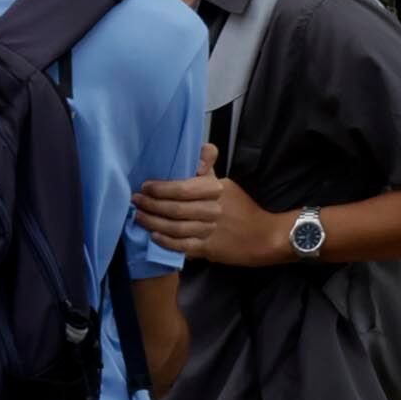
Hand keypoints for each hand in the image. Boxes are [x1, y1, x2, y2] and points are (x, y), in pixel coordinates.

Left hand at [132, 146, 281, 265]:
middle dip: (150, 204)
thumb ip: (207, 169)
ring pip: (174, 227)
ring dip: (152, 221)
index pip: (182, 188)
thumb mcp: (225, 183)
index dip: (160, 188)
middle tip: (135, 200)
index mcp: (216, 189)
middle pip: (174, 208)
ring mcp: (210, 230)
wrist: (265, 236)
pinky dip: (165, 241)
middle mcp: (212, 209)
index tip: (145, 186)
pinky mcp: (209, 248)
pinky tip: (153, 236)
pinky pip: (181, 246)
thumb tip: (197, 151)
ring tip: (139, 216)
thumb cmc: (241, 207)